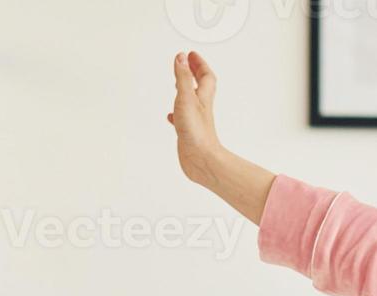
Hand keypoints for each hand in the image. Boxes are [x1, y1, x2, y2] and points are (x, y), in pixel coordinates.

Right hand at [168, 51, 222, 186]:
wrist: (202, 161)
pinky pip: (182, 120)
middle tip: (186, 62)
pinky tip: (171, 116)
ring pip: (190, 102)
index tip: (191, 54)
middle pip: (200, 86)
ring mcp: (194, 121)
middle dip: (193, 72)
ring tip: (177, 83)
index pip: (205, 76)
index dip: (199, 64)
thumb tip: (182, 57)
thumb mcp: (187, 99)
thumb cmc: (197, 133)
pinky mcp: (188, 133)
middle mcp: (200, 108)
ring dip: (184, 90)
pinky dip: (176, 114)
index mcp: (202, 98)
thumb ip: (183, 78)